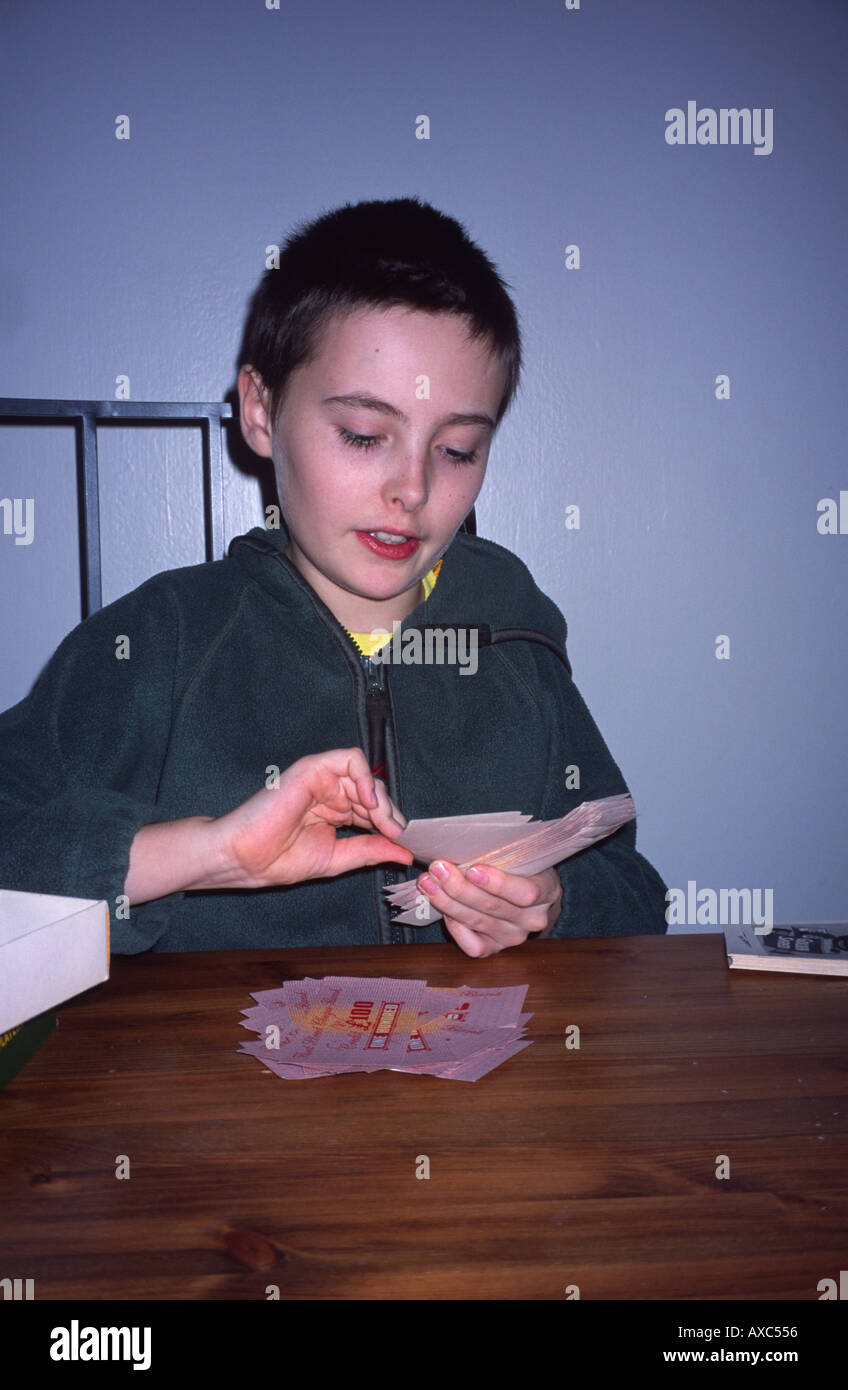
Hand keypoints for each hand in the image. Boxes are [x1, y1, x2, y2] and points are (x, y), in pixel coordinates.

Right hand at [211, 747, 413, 888]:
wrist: (246, 858)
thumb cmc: (279, 859)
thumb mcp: (338, 858)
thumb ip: (370, 850)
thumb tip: (405, 852)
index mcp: (336, 812)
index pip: (375, 811)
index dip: (392, 824)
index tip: (407, 843)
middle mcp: (331, 792)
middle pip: (375, 792)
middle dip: (390, 814)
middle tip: (396, 834)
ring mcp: (322, 779)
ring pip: (366, 775)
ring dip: (380, 798)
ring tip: (381, 822)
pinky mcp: (313, 768)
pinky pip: (350, 758)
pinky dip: (365, 775)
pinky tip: (368, 801)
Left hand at [416, 861, 562, 957]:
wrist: (531, 896)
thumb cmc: (522, 867)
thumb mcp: (522, 854)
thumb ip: (502, 852)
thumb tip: (463, 841)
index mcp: (546, 891)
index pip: (525, 893)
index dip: (498, 883)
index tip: (472, 869)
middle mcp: (532, 919)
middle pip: (493, 907)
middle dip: (460, 888)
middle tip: (437, 869)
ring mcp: (514, 937)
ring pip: (478, 923)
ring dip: (448, 902)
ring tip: (428, 883)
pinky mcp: (496, 948)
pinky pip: (474, 946)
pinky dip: (456, 929)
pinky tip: (443, 911)